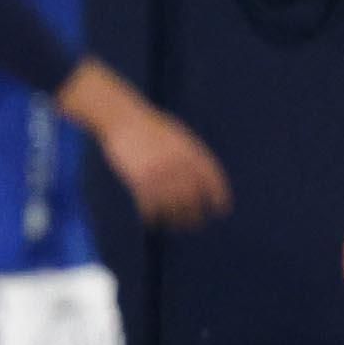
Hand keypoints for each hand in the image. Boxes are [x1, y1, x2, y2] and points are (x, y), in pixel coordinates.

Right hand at [96, 104, 230, 229]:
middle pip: (193, 198)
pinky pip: (149, 204)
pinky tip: (151, 220)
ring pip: (172, 205)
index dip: (219, 197)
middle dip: (195, 215)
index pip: (213, 180)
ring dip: (174, 219)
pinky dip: (151, 215)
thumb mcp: (180, 136)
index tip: (220, 210)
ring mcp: (159, 173)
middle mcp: (179, 165)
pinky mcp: (140, 179)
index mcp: (192, 153)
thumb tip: (202, 180)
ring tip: (173, 225)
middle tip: (194, 224)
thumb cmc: (151, 126)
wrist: (122, 119)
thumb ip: (193, 155)